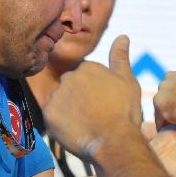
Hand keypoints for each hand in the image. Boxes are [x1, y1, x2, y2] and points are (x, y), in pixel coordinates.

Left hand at [45, 35, 141, 159]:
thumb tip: (123, 36)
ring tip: (86, 125)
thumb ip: (120, 57)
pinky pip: (53, 118)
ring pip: (61, 102)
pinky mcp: (48, 114)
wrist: (114, 140)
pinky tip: (76, 131)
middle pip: (71, 88)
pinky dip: (62, 125)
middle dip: (80, 99)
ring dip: (70, 111)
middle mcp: (69, 76)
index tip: (105, 104)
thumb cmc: (124, 111)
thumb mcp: (127, 81)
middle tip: (95, 116)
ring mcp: (57, 95)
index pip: (86, 77)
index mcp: (87, 67)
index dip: (96, 93)